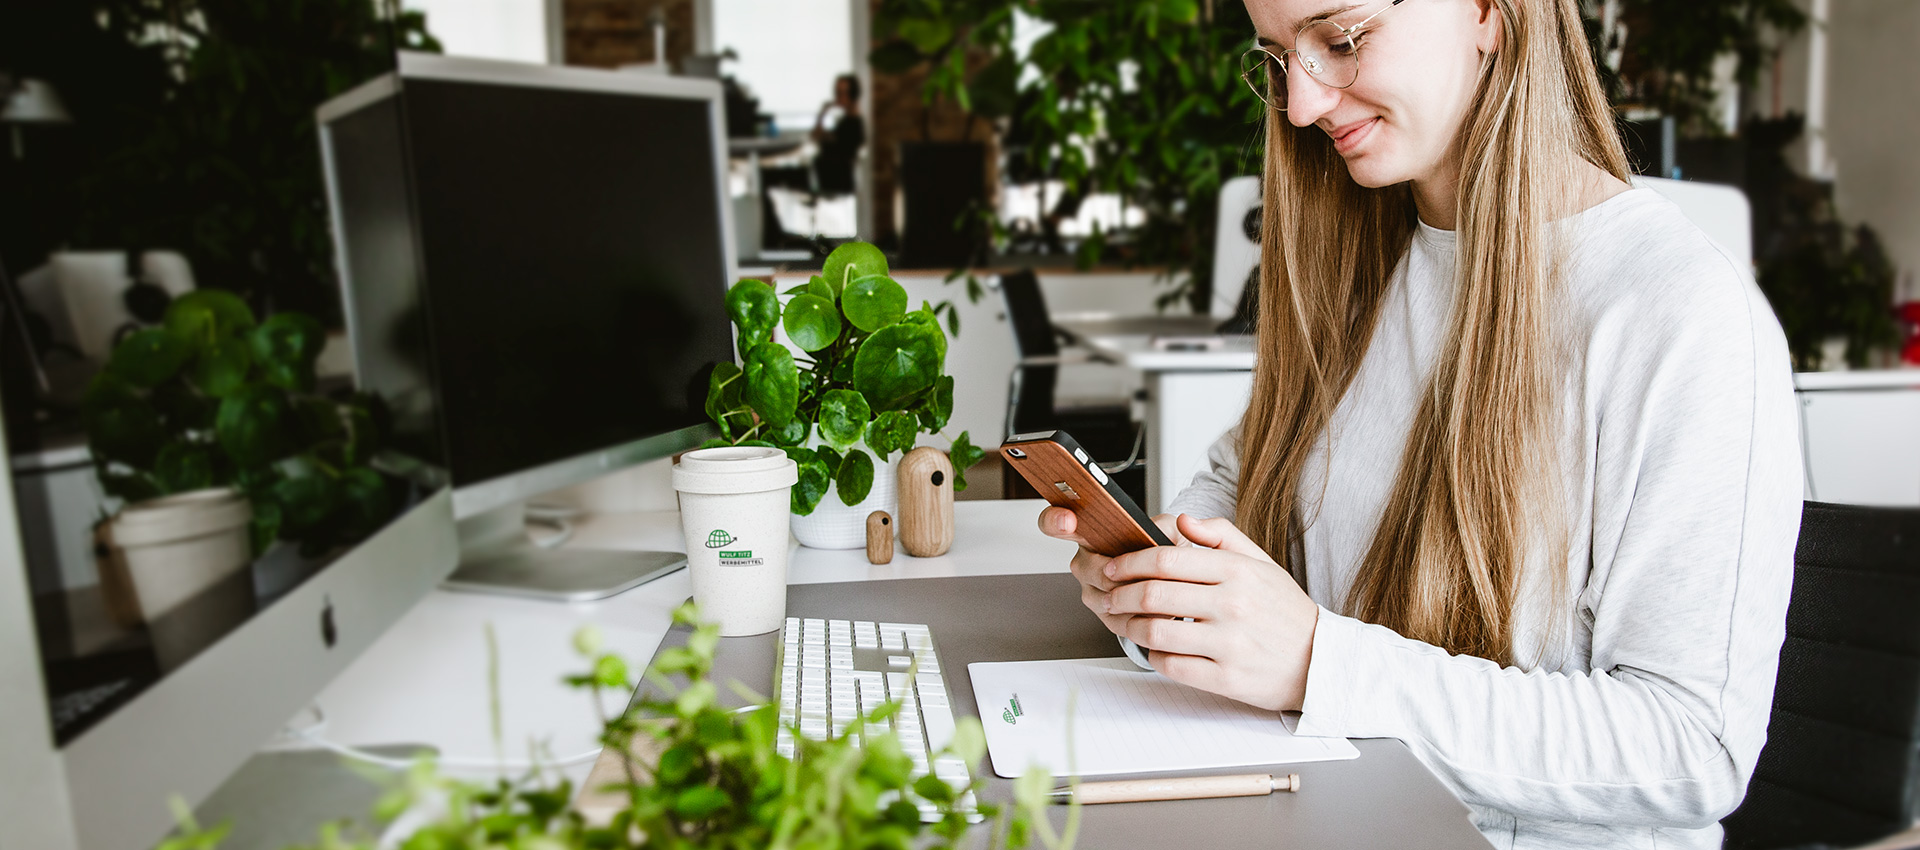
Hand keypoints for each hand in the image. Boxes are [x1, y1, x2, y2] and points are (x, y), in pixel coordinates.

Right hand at [1037, 506, 1186, 640]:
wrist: (1174, 578)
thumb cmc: (1162, 548)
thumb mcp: (1168, 528)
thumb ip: (1164, 525)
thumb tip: (1158, 534)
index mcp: (1089, 533)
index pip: (1055, 522)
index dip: (1056, 521)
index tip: (1068, 521)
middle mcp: (1084, 563)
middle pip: (1090, 570)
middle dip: (1119, 572)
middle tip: (1143, 569)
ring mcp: (1092, 591)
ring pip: (1105, 598)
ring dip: (1133, 596)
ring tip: (1158, 589)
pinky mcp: (1106, 617)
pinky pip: (1118, 620)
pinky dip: (1140, 616)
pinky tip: (1158, 609)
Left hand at [1103, 515, 1317, 711]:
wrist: (1322, 661)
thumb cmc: (1285, 611)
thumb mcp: (1262, 562)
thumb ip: (1221, 536)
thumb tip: (1181, 521)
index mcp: (1238, 572)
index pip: (1166, 559)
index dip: (1129, 562)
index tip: (1113, 567)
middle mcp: (1232, 605)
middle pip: (1153, 594)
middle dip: (1119, 594)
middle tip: (1109, 596)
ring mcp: (1229, 644)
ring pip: (1156, 631)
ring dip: (1129, 626)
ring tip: (1124, 622)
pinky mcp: (1226, 678)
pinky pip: (1172, 666)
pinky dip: (1153, 656)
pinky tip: (1154, 648)